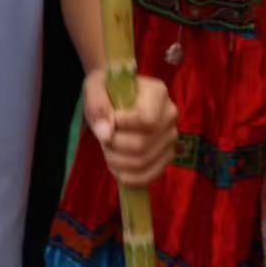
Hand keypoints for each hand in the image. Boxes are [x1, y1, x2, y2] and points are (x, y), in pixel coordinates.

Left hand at [83, 72, 177, 188]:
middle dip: (114, 146)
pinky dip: (129, 178)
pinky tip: (117, 169)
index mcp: (158, 93)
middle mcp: (170, 116)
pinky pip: (150, 177)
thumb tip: (106, 134)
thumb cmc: (107, 90)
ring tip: (109, 151)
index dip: (123, 126)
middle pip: (141, 145)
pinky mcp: (166, 157)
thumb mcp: (95, 88)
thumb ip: (98, 105)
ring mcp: (171, 138)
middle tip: (104, 138)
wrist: (116, 97)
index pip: (147, 120)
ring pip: (143, 163)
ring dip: (117, 162)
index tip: (110, 119)